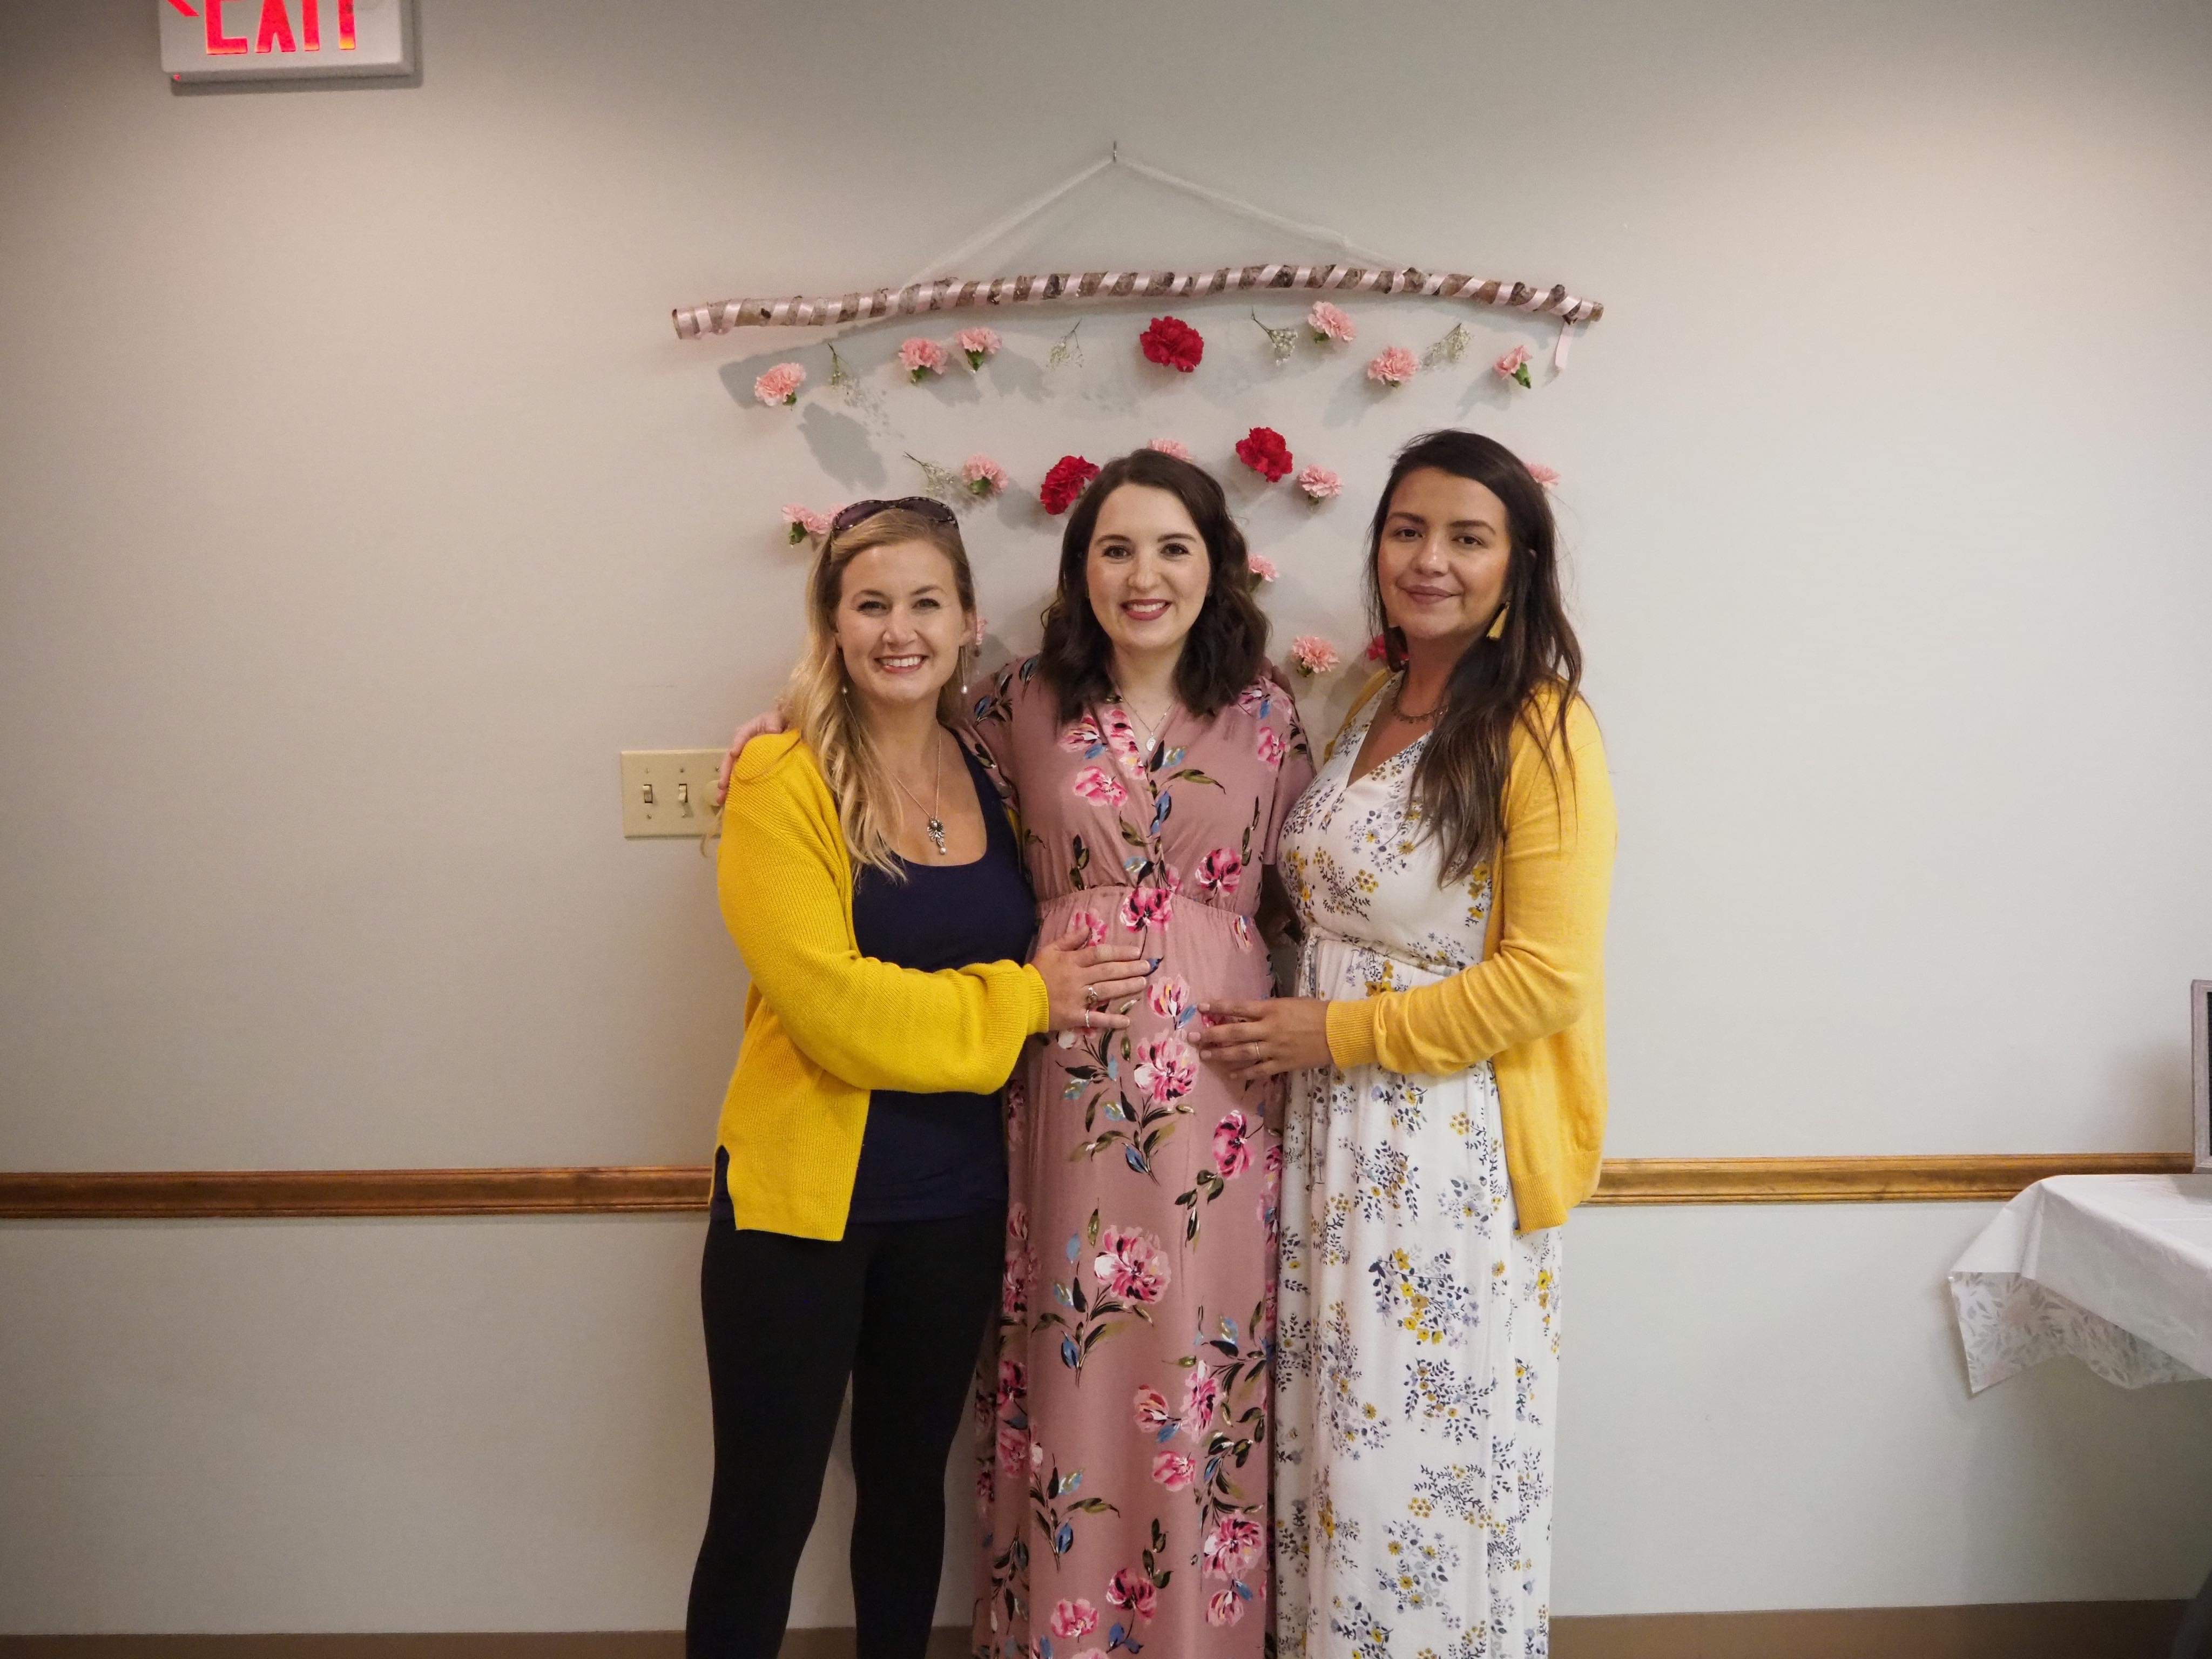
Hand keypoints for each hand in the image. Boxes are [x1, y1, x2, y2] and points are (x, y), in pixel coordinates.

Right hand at [713, 706, 790, 806]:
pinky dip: (735, 789)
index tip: (734, 754)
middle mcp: (741, 746)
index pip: (741, 736)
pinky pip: (741, 778)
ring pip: (733, 772)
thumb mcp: (776, 718)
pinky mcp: (749, 768)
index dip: (737, 744)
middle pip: (731, 759)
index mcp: (747, 732)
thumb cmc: (778, 722)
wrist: (785, 729)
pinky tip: (731, 801)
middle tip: (722, 787)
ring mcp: (744, 759)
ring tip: (721, 799)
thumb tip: (773, 730)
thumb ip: (773, 723)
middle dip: (725, 773)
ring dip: (727, 785)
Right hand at [1032, 920, 1150, 1033]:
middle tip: (1147, 967)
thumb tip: (1088, 927)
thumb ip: (1070, 939)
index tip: (1136, 952)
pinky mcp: (1075, 1017)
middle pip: (1108, 971)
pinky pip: (1096, 1019)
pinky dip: (1111, 1021)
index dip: (1119, 952)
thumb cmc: (1035, 973)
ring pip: (1106, 991)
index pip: (1100, 954)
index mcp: (1072, 961)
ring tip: (1142, 983)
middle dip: (1130, 968)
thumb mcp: (1050, 950)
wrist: (1018, 998)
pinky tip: (1127, 1021)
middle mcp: (1078, 978)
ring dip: (1127, 987)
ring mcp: (1077, 998)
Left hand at [1192, 997, 1333, 1084]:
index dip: (1218, 1007)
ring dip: (1221, 1055)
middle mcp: (1269, 1029)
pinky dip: (1243, 1072)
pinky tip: (1230, 1074)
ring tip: (1205, 1056)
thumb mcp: (1290, 1003)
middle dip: (1211, 1035)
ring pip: (1242, 1053)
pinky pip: (1258, 1070)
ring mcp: (1275, 1048)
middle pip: (1234, 1033)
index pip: (1238, 1007)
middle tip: (1193, 1038)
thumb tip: (1246, 1015)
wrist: (1339, 1032)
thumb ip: (1267, 1010)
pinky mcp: (1283, 1064)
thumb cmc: (1317, 1012)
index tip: (1201, 1007)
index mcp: (1272, 1009)